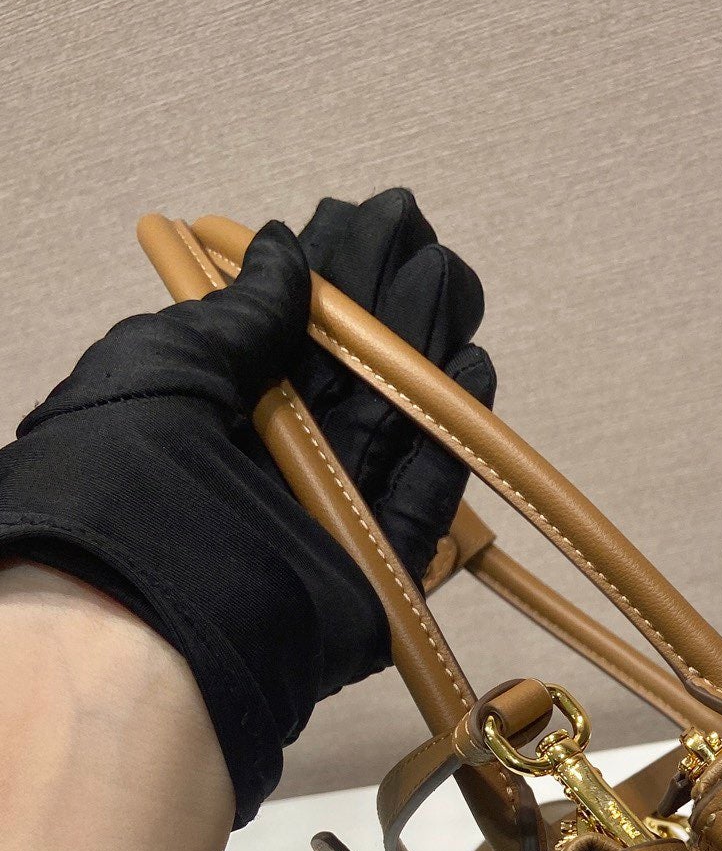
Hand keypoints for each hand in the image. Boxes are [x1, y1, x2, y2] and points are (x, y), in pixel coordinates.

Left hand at [0, 189, 495, 824]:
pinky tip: (470, 377)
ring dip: (426, 362)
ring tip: (456, 288)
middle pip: (346, 380)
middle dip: (391, 311)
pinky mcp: (372, 579)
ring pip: (390, 432)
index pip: (284, 333)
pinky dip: (448, 449)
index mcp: (203, 418)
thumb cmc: (122, 488)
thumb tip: (284, 251)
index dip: (332, 274)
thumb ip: (236, 314)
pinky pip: (421, 508)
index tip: (375, 221)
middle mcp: (265, 468)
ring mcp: (323, 524)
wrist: (143, 630)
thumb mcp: (160, 367)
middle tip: (428, 247)